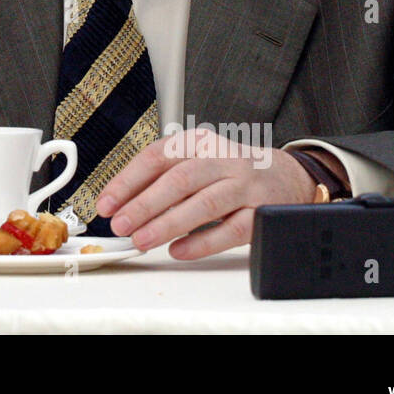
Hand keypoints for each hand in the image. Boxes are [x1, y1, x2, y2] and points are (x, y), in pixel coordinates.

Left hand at [93, 129, 316, 259]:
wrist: (288, 176)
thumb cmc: (230, 172)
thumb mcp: (196, 161)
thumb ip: (162, 179)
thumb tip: (122, 205)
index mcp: (199, 142)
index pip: (157, 157)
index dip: (127, 181)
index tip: (106, 203)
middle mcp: (222, 160)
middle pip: (179, 179)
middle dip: (144, 204)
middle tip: (119, 224)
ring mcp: (245, 186)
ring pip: (204, 204)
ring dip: (168, 224)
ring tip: (141, 240)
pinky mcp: (261, 213)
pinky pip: (230, 230)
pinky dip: (201, 242)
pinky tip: (178, 250)